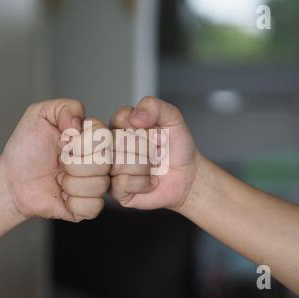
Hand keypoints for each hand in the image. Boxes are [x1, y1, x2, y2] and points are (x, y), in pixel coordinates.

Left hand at [1, 99, 109, 221]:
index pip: (106, 136)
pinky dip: (72, 202)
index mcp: (93, 138)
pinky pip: (93, 206)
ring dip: (71, 183)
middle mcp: (99, 160)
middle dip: (74, 163)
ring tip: (59, 178)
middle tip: (59, 162)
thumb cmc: (26, 149)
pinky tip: (63, 195)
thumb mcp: (39, 115)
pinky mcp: (88, 207)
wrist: (12, 180)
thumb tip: (81, 123)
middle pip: (105, 162)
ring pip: (100, 185)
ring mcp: (95, 184)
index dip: (82, 142)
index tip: (63, 142)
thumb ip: (65, 107)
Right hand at [109, 96, 200, 211]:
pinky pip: (122, 183)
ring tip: (152, 167)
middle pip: (118, 142)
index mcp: (119, 125)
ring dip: (144, 166)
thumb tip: (135, 117)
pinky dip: (143, 183)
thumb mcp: (172, 119)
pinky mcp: (116, 190)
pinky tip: (149, 182)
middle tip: (155, 153)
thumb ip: (154, 107)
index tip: (156, 134)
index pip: (120, 118)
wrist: (188, 175)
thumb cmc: (176, 146)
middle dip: (145, 148)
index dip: (142, 128)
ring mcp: (111, 168)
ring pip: (118, 163)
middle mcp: (110, 146)